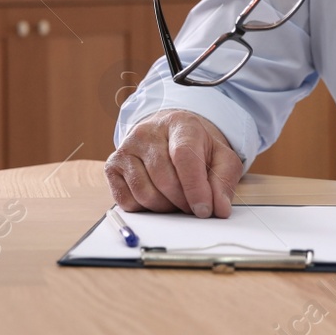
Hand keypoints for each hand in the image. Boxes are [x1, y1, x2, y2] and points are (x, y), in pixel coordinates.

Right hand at [104, 110, 242, 216]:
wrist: (167, 134)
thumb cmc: (195, 148)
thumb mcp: (220, 157)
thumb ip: (223, 181)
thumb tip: (219, 209)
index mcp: (179, 124)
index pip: (184, 156)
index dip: (195, 188)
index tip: (204, 210)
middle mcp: (147, 132)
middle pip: (164, 179)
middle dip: (183, 202)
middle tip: (193, 206)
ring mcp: (126, 148)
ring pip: (145, 194)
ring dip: (164, 207)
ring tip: (175, 200)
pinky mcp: (112, 165)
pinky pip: (127, 201)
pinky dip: (145, 209)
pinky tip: (157, 197)